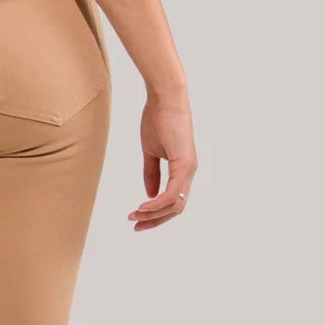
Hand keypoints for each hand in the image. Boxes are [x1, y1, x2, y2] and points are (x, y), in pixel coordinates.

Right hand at [128, 94, 196, 231]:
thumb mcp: (151, 152)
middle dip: (155, 220)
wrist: (164, 99)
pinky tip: (143, 207)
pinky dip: (157, 204)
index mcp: (183, 169)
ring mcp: (189, 169)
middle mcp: (189, 172)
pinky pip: (172, 193)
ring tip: (135, 216)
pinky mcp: (184, 165)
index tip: (137, 218)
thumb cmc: (158, 119)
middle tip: (135, 225)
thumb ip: (151, 173)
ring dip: (153, 214)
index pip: (173, 200)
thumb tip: (150, 194)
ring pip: (175, 205)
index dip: (156, 213)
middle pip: (176, 208)